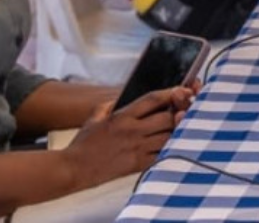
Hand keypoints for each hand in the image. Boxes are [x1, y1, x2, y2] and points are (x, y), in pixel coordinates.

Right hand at [64, 87, 193, 188]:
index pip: (153, 99)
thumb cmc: (83, 143)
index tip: (182, 90)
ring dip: (177, 132)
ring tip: (183, 128)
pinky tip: (173, 145)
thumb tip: (124, 97)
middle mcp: (132, 131)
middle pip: (167, 119)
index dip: (170, 93)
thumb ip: (111, 104)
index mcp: (122, 116)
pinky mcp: (137, 165)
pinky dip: (170, 149)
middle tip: (185, 112)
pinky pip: (161, 155)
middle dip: (179, 113)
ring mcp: (136, 149)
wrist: (73, 168)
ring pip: (168, 137)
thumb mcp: (95, 116)